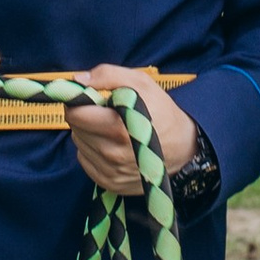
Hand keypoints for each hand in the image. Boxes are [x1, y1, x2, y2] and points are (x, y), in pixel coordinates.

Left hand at [66, 65, 199, 198]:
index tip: (91, 98)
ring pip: (79, 145)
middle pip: (75, 129)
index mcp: (118, 128)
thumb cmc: (161, 111)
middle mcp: (113, 154)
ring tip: (110, 128)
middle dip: (85, 117)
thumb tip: (78, 80)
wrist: (183, 146)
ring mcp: (111, 172)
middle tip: (104, 112)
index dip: (79, 102)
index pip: (75, 115)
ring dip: (88, 134)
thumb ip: (107, 75)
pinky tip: (111, 144)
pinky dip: (93, 150)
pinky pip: (86, 161)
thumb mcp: (140, 83)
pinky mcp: (110, 184)